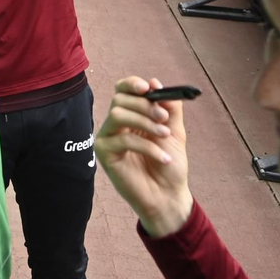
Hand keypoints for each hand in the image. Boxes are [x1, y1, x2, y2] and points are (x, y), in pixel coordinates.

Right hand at [95, 77, 192, 237]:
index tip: (148, 88)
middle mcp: (116, 124)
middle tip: (164, 118)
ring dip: (145, 122)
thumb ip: (169, 108)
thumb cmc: (170, 166)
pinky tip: (162, 158)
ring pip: (117, 114)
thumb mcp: (175, 132)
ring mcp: (108, 138)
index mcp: (132, 116)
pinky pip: (122, 140)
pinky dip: (147, 146)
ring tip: (164, 137)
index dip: (131, 84)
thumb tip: (155, 82)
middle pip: (120, 99)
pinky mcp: (104, 153)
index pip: (122, 90)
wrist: (169, 196)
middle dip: (145, 105)